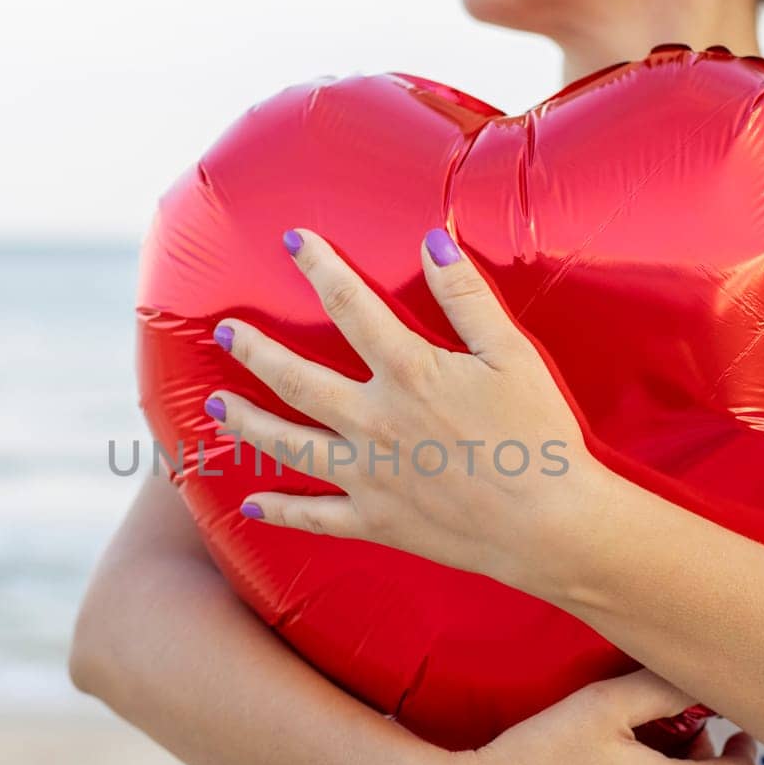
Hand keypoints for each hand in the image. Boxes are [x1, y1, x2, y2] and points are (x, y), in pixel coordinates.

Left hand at [207, 227, 608, 594]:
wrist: (549, 525)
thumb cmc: (539, 435)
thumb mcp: (511, 355)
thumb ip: (467, 297)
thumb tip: (432, 242)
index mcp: (408, 372)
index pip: (349, 306)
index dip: (319, 267)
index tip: (292, 240)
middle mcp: (373, 422)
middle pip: (296, 379)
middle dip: (255, 352)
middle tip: (224, 331)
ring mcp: (368, 476)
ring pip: (289, 445)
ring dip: (246, 424)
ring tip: (214, 407)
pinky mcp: (376, 521)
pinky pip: (315, 517)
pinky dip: (280, 512)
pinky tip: (249, 504)